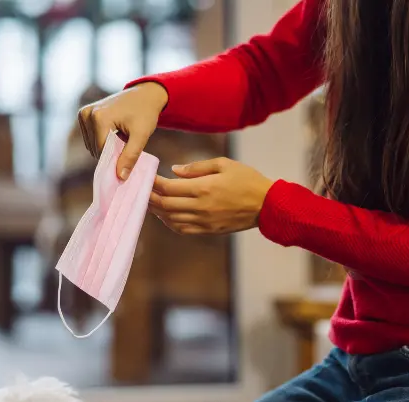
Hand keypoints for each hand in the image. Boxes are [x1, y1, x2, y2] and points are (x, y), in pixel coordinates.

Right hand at [76, 83, 168, 179]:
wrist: (144, 95)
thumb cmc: (145, 113)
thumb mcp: (141, 136)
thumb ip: (130, 156)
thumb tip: (120, 177)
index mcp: (99, 118)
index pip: (101, 151)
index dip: (115, 159)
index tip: (128, 159)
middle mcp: (87, 114)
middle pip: (95, 149)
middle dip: (111, 152)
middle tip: (127, 143)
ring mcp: (83, 113)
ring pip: (91, 145)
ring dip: (106, 147)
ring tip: (121, 136)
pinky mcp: (83, 114)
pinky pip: (90, 138)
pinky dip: (102, 140)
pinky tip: (114, 132)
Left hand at [150, 158, 275, 235]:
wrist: (267, 205)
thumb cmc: (247, 180)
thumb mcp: (224, 164)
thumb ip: (197, 167)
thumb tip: (174, 170)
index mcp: (203, 188)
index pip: (168, 187)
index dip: (153, 182)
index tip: (146, 175)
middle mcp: (200, 207)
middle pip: (164, 205)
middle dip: (149, 197)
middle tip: (140, 190)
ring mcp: (204, 221)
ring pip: (170, 219)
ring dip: (157, 211)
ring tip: (150, 202)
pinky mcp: (209, 230)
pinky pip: (183, 229)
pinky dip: (170, 223)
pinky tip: (166, 216)